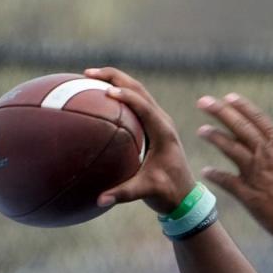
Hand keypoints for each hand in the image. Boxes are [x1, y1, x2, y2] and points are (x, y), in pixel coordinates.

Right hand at [84, 67, 197, 213]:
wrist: (186, 196)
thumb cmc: (168, 193)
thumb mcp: (147, 192)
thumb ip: (124, 194)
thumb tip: (99, 199)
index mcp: (163, 132)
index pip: (144, 106)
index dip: (126, 96)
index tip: (105, 91)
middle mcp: (162, 121)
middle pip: (138, 89)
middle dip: (114, 77)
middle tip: (87, 73)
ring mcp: (158, 121)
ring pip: (137, 91)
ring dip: (115, 81)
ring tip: (88, 76)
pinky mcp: (153, 125)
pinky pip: (135, 103)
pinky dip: (117, 94)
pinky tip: (97, 96)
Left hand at [196, 93, 272, 239]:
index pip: (259, 120)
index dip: (242, 107)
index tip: (229, 97)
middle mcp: (266, 155)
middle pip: (240, 127)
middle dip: (220, 112)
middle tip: (204, 102)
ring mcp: (255, 173)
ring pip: (230, 148)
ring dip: (214, 137)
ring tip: (202, 130)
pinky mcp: (247, 193)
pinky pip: (226, 181)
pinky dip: (214, 175)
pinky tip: (206, 171)